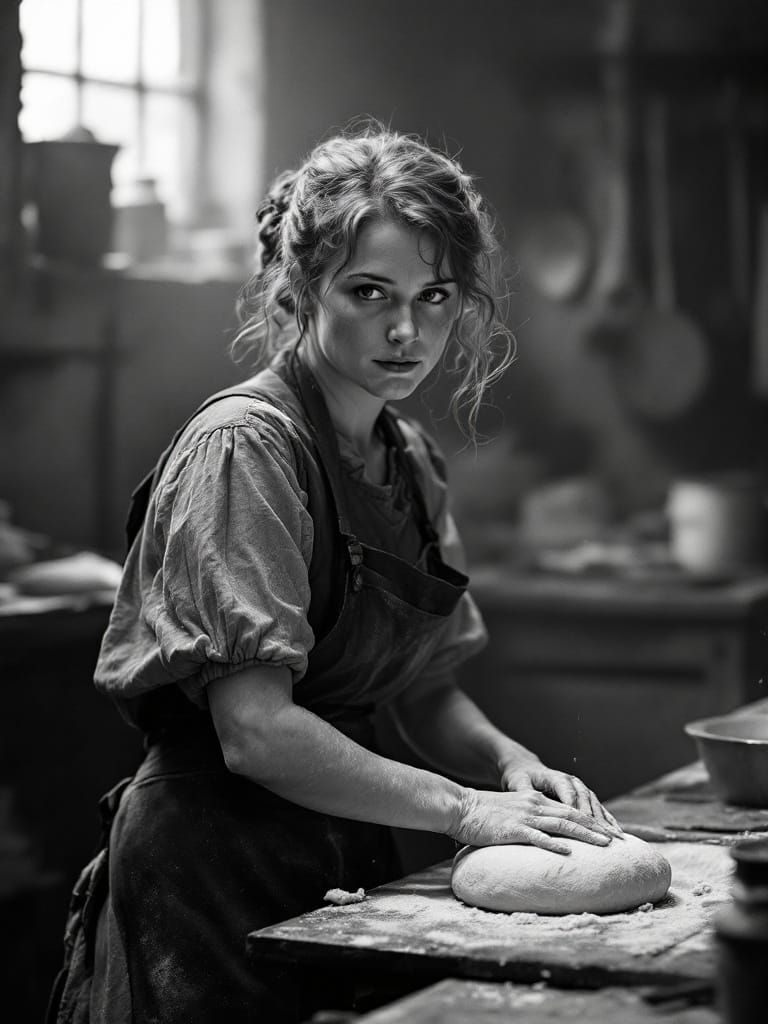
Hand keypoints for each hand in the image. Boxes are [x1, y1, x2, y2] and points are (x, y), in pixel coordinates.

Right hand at [448, 787, 617, 854]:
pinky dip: (554, 844)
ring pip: (562, 825)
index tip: (611, 832)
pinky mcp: (513, 829)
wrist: (461, 807)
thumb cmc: (484, 814)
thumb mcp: (513, 812)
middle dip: (598, 828)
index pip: (571, 811)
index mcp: (536, 802)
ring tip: (604, 844)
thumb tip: (548, 838)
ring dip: (586, 835)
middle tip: (619, 840)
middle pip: (573, 816)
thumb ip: (531, 821)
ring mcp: (525, 817)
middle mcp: (535, 806)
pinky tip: (568, 852)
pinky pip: (537, 837)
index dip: (593, 821)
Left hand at [501, 761, 621, 834]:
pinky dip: (608, 820)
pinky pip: (598, 808)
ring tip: (617, 837)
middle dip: (597, 819)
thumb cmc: (520, 776)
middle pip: (587, 801)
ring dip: (606, 821)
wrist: (526, 767)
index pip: (570, 795)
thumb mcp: (518, 783)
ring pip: (595, 804)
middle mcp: (572, 781)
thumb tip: (526, 805)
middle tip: (606, 836)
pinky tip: (617, 832)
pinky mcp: (583, 796)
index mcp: (557, 778)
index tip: (586, 826)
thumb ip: (525, 793)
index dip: (578, 811)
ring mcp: (580, 788)